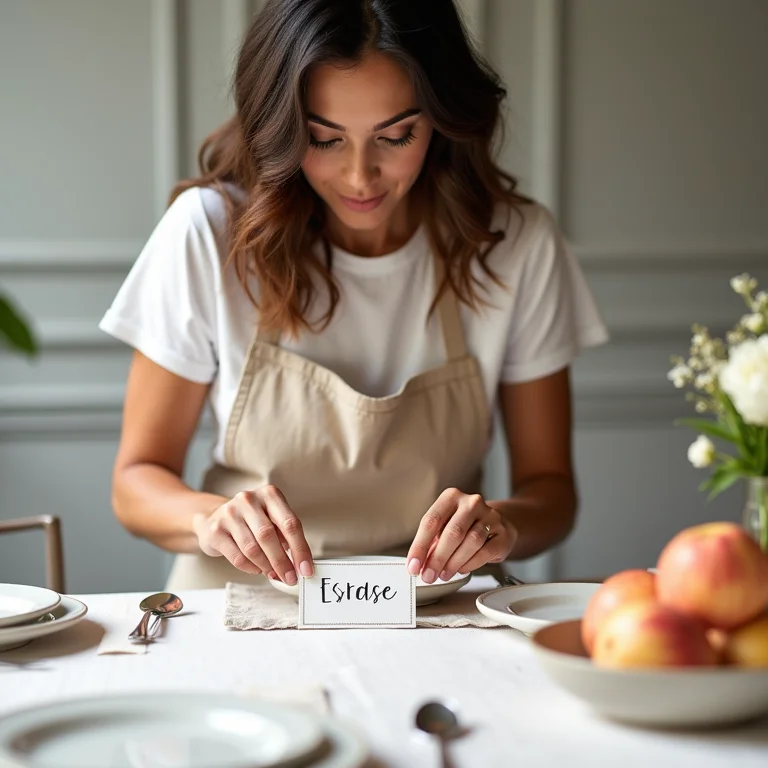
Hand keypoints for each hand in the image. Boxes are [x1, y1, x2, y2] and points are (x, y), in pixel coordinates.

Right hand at [193, 485, 313, 583]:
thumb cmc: (253, 520)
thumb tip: (300, 564)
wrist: (215, 518)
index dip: (300, 549)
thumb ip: (286, 536)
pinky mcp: (215, 530)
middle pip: (268, 536)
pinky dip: (251, 568)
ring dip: (266, 567)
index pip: (290, 523)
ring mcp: (229, 513)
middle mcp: (248, 499)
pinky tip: (257, 569)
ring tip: (274, 574)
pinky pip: (237, 557)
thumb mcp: (272, 519)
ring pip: (252, 549)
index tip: (306, 569)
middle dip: (282, 562)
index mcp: (270, 494)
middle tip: (290, 578)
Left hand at [406, 488, 515, 582]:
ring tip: (443, 574)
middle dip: (437, 558)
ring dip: (454, 562)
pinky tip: (461, 570)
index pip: (431, 521)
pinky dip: (470, 564)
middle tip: (428, 575)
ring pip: (470, 541)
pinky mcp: (504, 532)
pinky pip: (485, 551)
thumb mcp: (444, 528)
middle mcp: (471, 502)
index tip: (412, 566)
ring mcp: (490, 516)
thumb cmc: (463, 526)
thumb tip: (417, 565)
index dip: (420, 545)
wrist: (495, 524)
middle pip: (452, 532)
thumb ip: (431, 544)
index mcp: (451, 497)